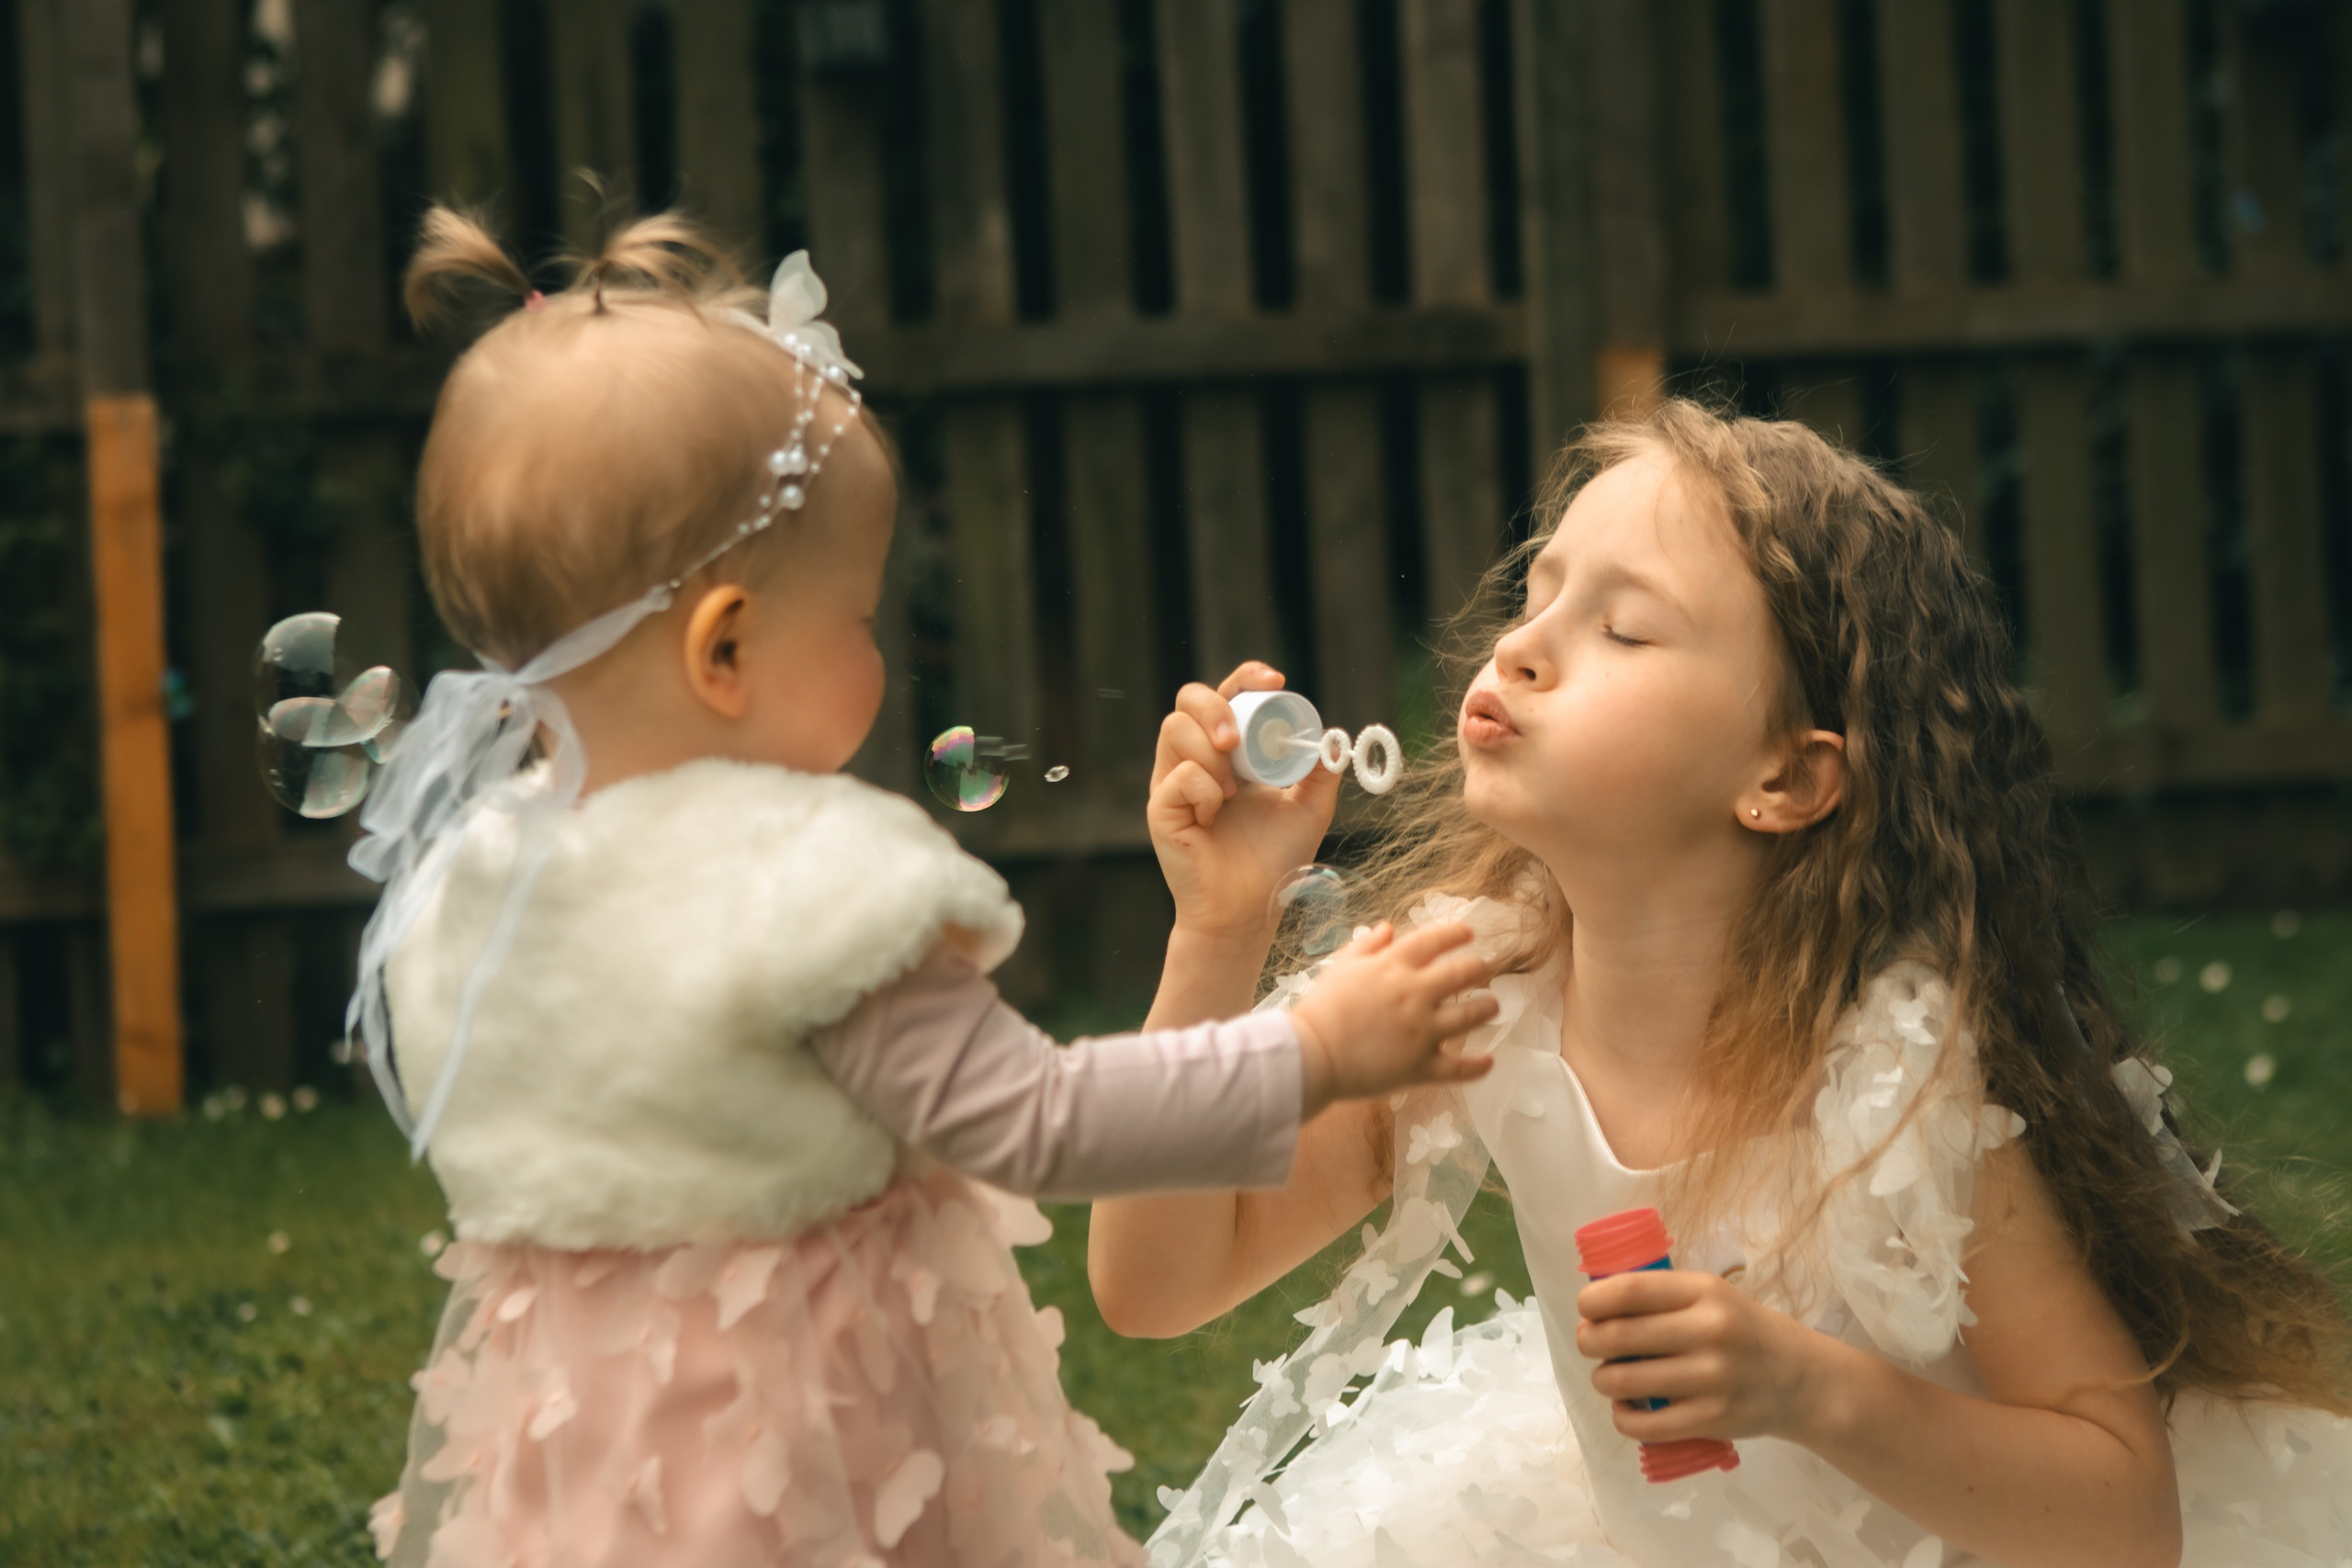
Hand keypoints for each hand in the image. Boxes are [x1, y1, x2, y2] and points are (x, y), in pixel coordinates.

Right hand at [1148, 663, 1341, 941]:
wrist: (1250, 908)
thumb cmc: (1274, 860)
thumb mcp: (1310, 809)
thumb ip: (1322, 771)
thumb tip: (1333, 736)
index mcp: (1231, 751)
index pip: (1229, 696)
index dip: (1246, 678)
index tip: (1275, 682)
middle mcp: (1197, 758)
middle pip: (1188, 698)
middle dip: (1214, 707)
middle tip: (1236, 740)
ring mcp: (1173, 781)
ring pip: (1174, 729)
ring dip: (1209, 753)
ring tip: (1232, 791)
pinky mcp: (1160, 807)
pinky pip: (1176, 776)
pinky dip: (1203, 789)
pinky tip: (1215, 817)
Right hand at [1289, 921, 1496, 1104]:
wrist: (1310, 1054)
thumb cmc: (1319, 1010)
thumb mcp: (1340, 968)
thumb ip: (1367, 946)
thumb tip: (1388, 927)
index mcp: (1392, 967)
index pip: (1434, 940)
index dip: (1455, 933)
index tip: (1469, 933)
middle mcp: (1414, 994)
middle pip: (1462, 973)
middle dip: (1479, 968)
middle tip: (1485, 969)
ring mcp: (1422, 1031)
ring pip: (1471, 1015)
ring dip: (1487, 1008)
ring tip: (1492, 1006)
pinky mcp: (1421, 1066)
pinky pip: (1458, 1068)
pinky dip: (1477, 1066)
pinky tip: (1488, 1062)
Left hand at [1574, 1269, 1831, 1443]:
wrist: (1801, 1380)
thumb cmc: (1743, 1331)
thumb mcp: (1711, 1295)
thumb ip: (1661, 1296)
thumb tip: (1594, 1309)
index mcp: (1704, 1291)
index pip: (1628, 1290)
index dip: (1592, 1301)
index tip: (1586, 1309)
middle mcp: (1709, 1332)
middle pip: (1616, 1336)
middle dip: (1589, 1340)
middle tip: (1591, 1342)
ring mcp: (1711, 1380)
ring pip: (1622, 1382)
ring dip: (1601, 1379)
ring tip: (1609, 1376)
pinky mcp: (1711, 1420)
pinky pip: (1643, 1425)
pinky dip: (1622, 1417)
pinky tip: (1626, 1407)